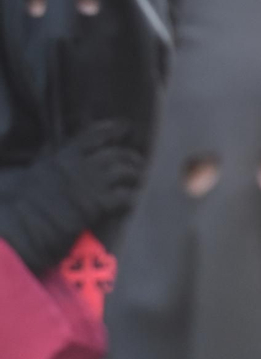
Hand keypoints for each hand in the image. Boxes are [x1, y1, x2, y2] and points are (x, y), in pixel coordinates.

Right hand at [0, 121, 141, 274]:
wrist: (24, 228)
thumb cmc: (26, 202)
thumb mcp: (37, 170)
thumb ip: (48, 154)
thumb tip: (52, 142)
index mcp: (66, 155)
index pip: (96, 134)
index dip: (114, 130)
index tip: (125, 130)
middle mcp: (82, 166)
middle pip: (117, 153)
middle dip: (131, 157)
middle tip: (137, 163)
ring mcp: (92, 184)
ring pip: (125, 172)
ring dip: (135, 175)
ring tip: (138, 180)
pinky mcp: (99, 205)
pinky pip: (125, 196)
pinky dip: (131, 197)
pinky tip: (131, 200)